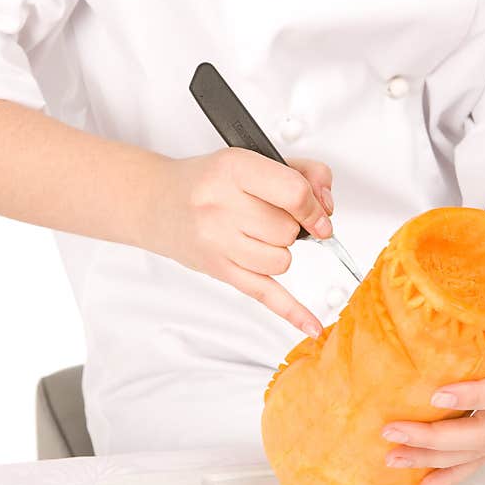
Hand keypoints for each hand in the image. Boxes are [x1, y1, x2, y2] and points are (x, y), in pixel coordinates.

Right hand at [139, 147, 333, 336]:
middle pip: (288, 231)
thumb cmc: (208, 182)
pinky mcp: (220, 271)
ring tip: (255, 236)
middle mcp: (221, 207)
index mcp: (234, 169)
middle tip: (265, 217)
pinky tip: (312, 325)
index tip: (319, 214)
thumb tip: (326, 207)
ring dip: (278, 251)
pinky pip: (265, 295)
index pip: (294, 194)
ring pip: (282, 260)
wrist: (157, 202)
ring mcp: (217, 242)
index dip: (315, 207)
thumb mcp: (252, 159)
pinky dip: (292, 312)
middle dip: (289, 227)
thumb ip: (301, 173)